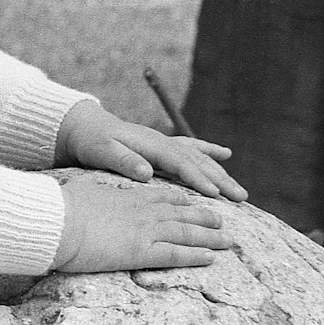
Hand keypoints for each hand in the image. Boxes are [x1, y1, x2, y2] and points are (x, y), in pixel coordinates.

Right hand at [52, 172, 232, 272]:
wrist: (58, 219)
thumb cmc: (60, 207)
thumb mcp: (79, 194)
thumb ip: (90, 197)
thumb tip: (82, 197)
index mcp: (125, 196)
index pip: (159, 196)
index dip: (178, 200)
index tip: (190, 202)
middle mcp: (140, 211)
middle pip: (179, 214)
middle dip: (202, 217)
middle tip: (220, 220)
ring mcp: (144, 230)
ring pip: (185, 233)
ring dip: (209, 236)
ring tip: (227, 240)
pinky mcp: (142, 251)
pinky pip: (176, 254)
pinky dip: (196, 255)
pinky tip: (211, 258)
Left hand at [56, 101, 247, 201]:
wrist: (83, 126)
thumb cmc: (91, 142)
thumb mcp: (101, 151)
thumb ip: (123, 160)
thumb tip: (146, 171)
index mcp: (150, 145)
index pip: (179, 163)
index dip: (197, 178)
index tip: (215, 194)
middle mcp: (162, 141)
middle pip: (196, 161)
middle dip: (219, 179)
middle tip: (240, 198)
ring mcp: (163, 142)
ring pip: (199, 157)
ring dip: (220, 172)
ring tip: (240, 191)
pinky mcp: (162, 145)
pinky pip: (190, 146)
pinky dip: (208, 150)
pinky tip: (225, 153)